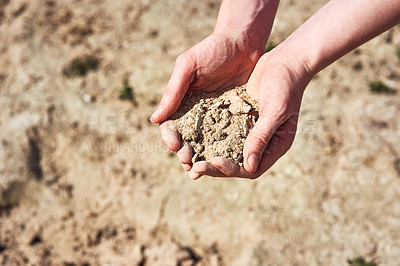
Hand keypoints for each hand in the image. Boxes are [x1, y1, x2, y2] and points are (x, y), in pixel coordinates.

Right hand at [151, 32, 263, 170]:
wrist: (243, 43)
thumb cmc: (212, 50)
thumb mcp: (189, 66)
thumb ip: (173, 91)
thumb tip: (154, 120)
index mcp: (180, 103)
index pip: (171, 126)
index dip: (170, 138)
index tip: (175, 146)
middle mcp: (195, 114)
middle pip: (186, 140)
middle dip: (185, 153)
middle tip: (188, 161)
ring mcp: (214, 118)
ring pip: (205, 144)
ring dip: (201, 158)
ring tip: (201, 170)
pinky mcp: (233, 119)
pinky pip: (227, 139)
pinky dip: (223, 152)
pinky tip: (224, 162)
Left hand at [188, 49, 312, 178]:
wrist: (284, 61)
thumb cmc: (286, 86)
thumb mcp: (275, 111)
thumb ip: (262, 137)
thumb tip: (249, 167)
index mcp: (275, 146)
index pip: (251, 170)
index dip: (231, 169)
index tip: (213, 161)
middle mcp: (261, 143)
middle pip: (235, 165)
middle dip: (214, 168)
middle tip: (193, 169)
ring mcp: (248, 132)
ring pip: (226, 151)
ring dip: (208, 156)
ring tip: (187, 159)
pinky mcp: (238, 120)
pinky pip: (222, 133)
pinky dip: (207, 138)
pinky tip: (190, 138)